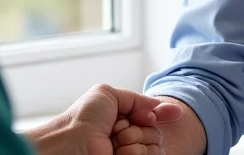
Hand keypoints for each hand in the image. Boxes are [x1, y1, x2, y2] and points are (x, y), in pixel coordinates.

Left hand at [26, 84, 181, 154]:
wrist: (71, 142)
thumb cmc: (83, 119)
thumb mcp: (109, 95)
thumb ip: (138, 99)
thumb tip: (162, 108)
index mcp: (122, 121)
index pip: (152, 118)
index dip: (162, 113)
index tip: (172, 113)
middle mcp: (127, 139)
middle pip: (156, 131)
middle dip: (140, 127)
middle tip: (117, 128)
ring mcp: (129, 154)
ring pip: (156, 146)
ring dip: (136, 140)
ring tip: (114, 142)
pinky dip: (135, 152)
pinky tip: (118, 152)